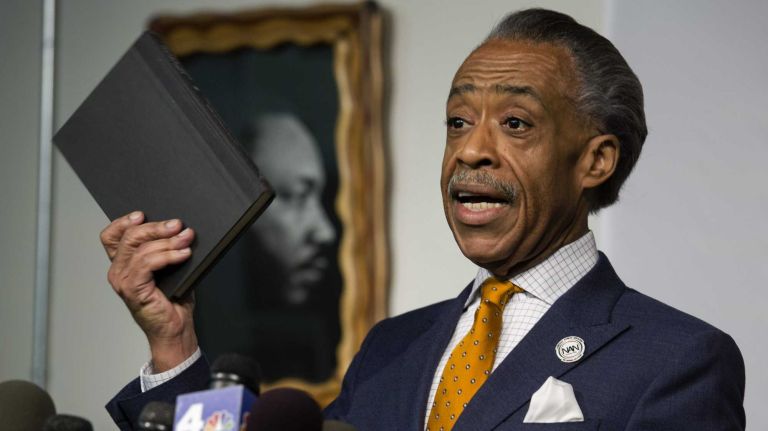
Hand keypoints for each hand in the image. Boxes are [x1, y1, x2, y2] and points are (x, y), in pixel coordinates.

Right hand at [101, 211, 197, 371]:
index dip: (123, 222)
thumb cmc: (173, 299)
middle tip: (177, 225)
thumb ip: (167, 248)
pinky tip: (183, 254)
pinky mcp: (134, 290)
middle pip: (129, 237)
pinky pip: (147, 264)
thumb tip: (181, 228)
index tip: (142, 214)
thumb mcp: (170, 267)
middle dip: (156, 227)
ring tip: (186, 239)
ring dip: (167, 241)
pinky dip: (167, 255)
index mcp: (123, 263)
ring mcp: (124, 281)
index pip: (111, 236)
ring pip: (140, 249)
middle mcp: (118, 271)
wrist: (176, 329)